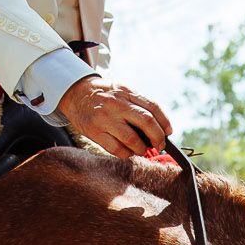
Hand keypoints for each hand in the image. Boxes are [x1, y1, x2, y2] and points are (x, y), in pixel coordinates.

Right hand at [56, 76, 171, 158]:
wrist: (76, 93)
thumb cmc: (104, 96)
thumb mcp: (122, 91)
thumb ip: (139, 104)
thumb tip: (160, 128)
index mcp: (127, 92)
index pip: (153, 107)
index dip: (165, 122)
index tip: (168, 132)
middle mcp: (117, 104)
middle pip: (147, 122)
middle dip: (158, 138)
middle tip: (158, 145)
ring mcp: (105, 118)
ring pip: (133, 139)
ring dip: (142, 149)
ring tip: (141, 149)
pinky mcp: (95, 132)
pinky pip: (117, 149)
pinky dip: (126, 154)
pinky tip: (127, 151)